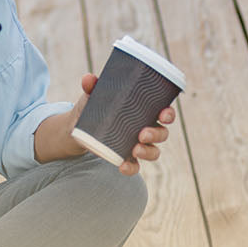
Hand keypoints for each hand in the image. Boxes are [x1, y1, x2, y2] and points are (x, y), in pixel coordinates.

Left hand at [48, 72, 176, 172]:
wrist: (78, 126)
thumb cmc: (94, 105)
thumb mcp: (93, 95)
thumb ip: (92, 86)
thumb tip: (88, 78)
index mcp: (145, 110)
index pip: (165, 112)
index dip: (169, 114)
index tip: (164, 114)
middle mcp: (146, 128)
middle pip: (162, 133)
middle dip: (157, 134)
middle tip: (142, 133)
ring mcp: (137, 144)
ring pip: (154, 151)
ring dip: (148, 152)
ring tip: (135, 150)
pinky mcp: (125, 157)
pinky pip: (135, 166)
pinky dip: (131, 168)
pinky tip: (122, 166)